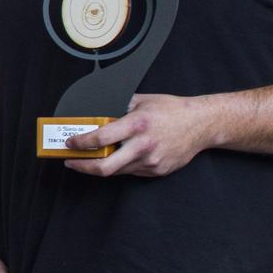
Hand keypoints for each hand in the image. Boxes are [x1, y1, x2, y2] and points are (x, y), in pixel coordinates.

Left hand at [63, 93, 218, 178]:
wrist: (202, 124)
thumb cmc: (172, 110)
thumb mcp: (142, 101)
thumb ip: (118, 108)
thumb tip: (94, 112)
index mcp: (137, 125)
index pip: (101, 138)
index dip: (81, 143)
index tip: (70, 143)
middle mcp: (143, 146)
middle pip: (105, 167)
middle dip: (82, 166)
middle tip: (71, 161)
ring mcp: (151, 161)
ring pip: (116, 171)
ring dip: (99, 167)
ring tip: (88, 160)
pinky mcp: (157, 170)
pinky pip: (131, 171)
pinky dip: (120, 166)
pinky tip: (115, 158)